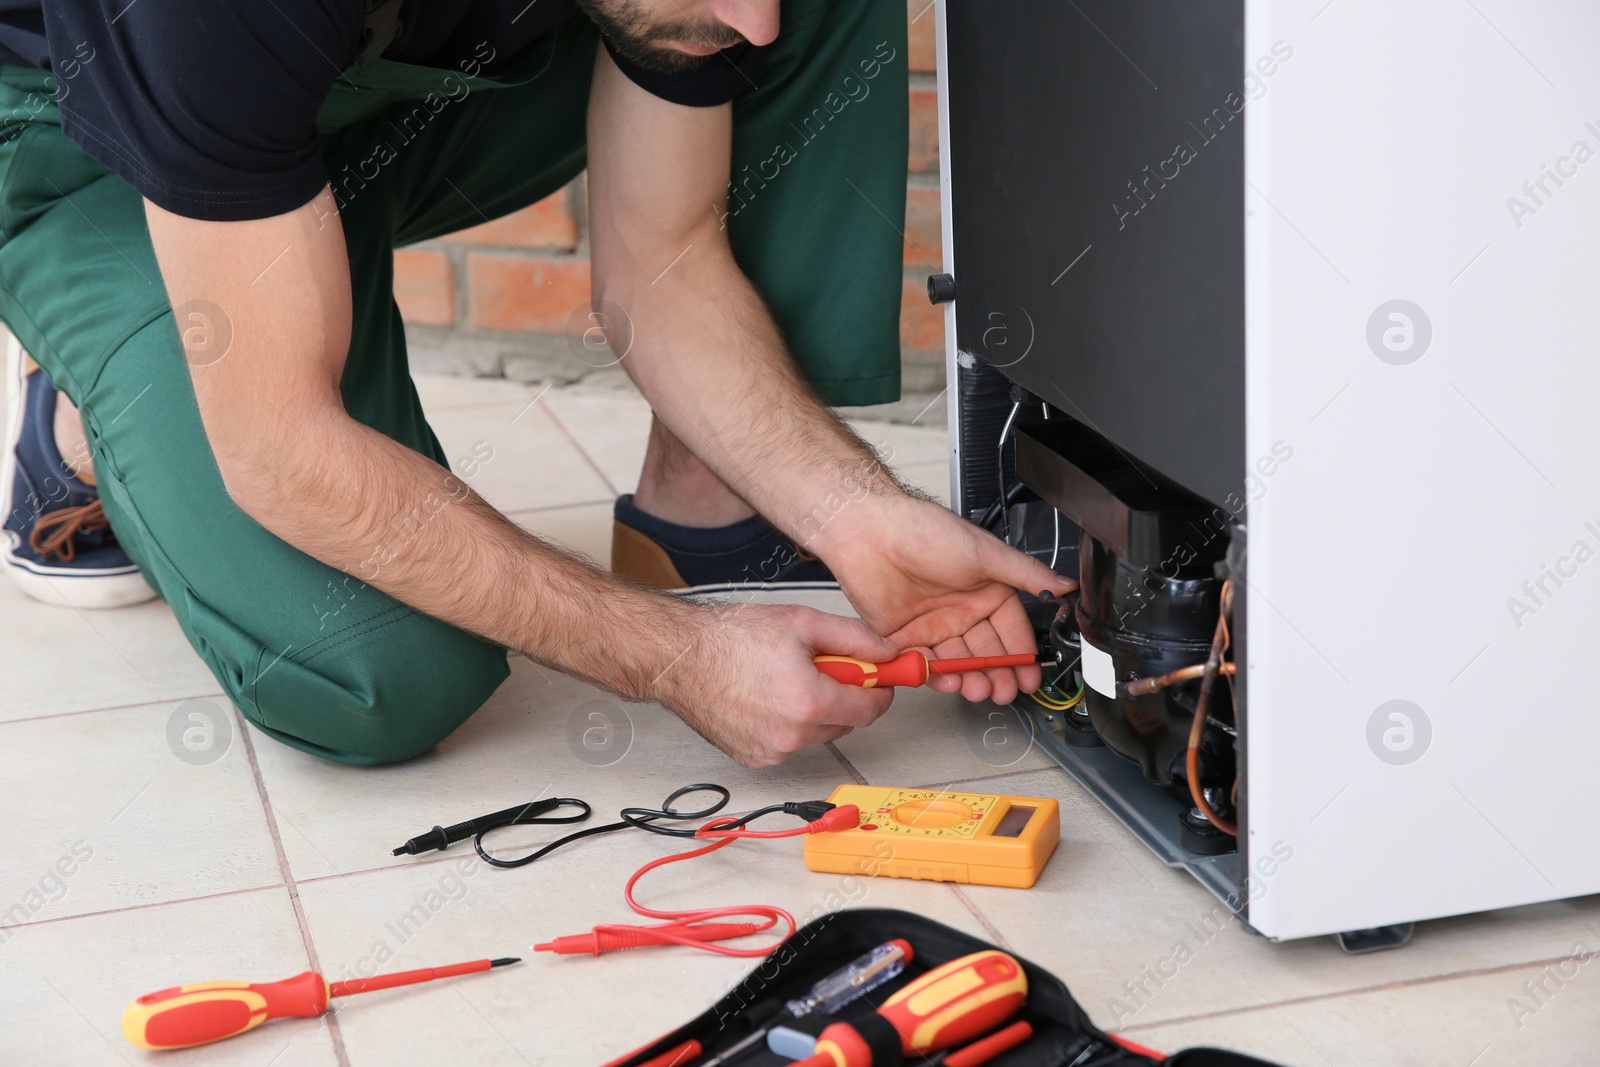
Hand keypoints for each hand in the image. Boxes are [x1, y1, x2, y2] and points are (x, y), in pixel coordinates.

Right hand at [658, 603, 899, 766]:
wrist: (680, 657)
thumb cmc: (730, 638)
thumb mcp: (802, 622)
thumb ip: (855, 638)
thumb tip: (887, 653)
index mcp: (808, 702)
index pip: (872, 709)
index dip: (881, 689)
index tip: (880, 677)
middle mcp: (791, 735)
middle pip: (846, 723)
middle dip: (844, 696)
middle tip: (820, 667)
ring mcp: (771, 751)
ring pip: (818, 733)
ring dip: (815, 710)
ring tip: (786, 679)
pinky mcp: (754, 758)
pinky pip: (790, 742)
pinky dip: (789, 723)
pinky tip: (766, 697)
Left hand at [825, 492, 1076, 704]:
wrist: (870, 531)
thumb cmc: (924, 531)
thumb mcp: (984, 552)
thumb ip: (1026, 574)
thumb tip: (1065, 585)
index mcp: (985, 590)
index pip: (1012, 629)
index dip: (1022, 653)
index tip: (1030, 675)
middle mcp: (961, 610)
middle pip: (987, 651)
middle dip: (998, 674)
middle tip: (1006, 691)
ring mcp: (932, 625)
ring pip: (958, 662)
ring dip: (971, 679)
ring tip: (980, 690)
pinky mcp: (903, 636)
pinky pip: (924, 663)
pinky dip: (936, 676)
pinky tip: (949, 681)